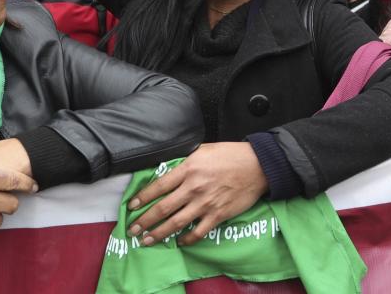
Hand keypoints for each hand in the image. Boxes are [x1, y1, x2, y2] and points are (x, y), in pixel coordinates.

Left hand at [127, 142, 268, 246]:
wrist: (258, 166)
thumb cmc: (232, 154)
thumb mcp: (205, 149)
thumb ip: (186, 160)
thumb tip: (170, 168)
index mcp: (189, 168)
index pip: (159, 186)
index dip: (142, 198)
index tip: (132, 206)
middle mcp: (194, 187)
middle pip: (163, 208)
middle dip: (144, 221)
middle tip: (132, 229)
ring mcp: (206, 203)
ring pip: (176, 223)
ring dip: (159, 234)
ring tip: (147, 240)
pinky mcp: (218, 214)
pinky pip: (198, 231)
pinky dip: (187, 239)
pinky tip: (180, 242)